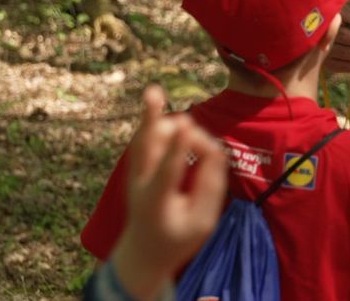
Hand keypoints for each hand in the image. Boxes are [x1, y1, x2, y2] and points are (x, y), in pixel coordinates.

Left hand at [110, 86, 227, 299]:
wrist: (143, 249)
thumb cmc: (178, 237)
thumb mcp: (202, 222)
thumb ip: (212, 186)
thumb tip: (215, 148)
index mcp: (157, 201)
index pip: (168, 169)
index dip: (179, 146)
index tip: (187, 123)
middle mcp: (140, 183)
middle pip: (147, 146)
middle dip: (172, 129)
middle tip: (192, 130)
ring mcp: (134, 172)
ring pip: (142, 135)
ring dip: (158, 118)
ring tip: (163, 103)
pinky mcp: (135, 163)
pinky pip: (144, 133)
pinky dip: (157, 120)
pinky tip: (155, 99)